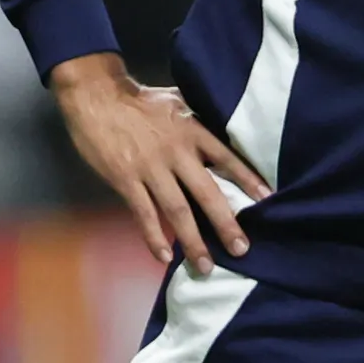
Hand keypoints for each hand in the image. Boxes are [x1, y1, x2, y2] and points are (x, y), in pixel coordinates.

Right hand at [49, 53, 269, 273]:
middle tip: (241, 249)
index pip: (227, 158)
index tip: (267, 198)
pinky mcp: (126, 180)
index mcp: (192, 131)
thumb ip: (197, 120)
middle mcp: (176, 153)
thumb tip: (222, 130)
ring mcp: (150, 169)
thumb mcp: (178, 101)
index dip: (247, 178)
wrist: (96, 97)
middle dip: (225, 224)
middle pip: (206, 193)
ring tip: (205, 266)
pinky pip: (143, 213)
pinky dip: (154, 236)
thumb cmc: (139, 100)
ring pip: (177, 210)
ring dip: (192, 240)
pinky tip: (164, 255)